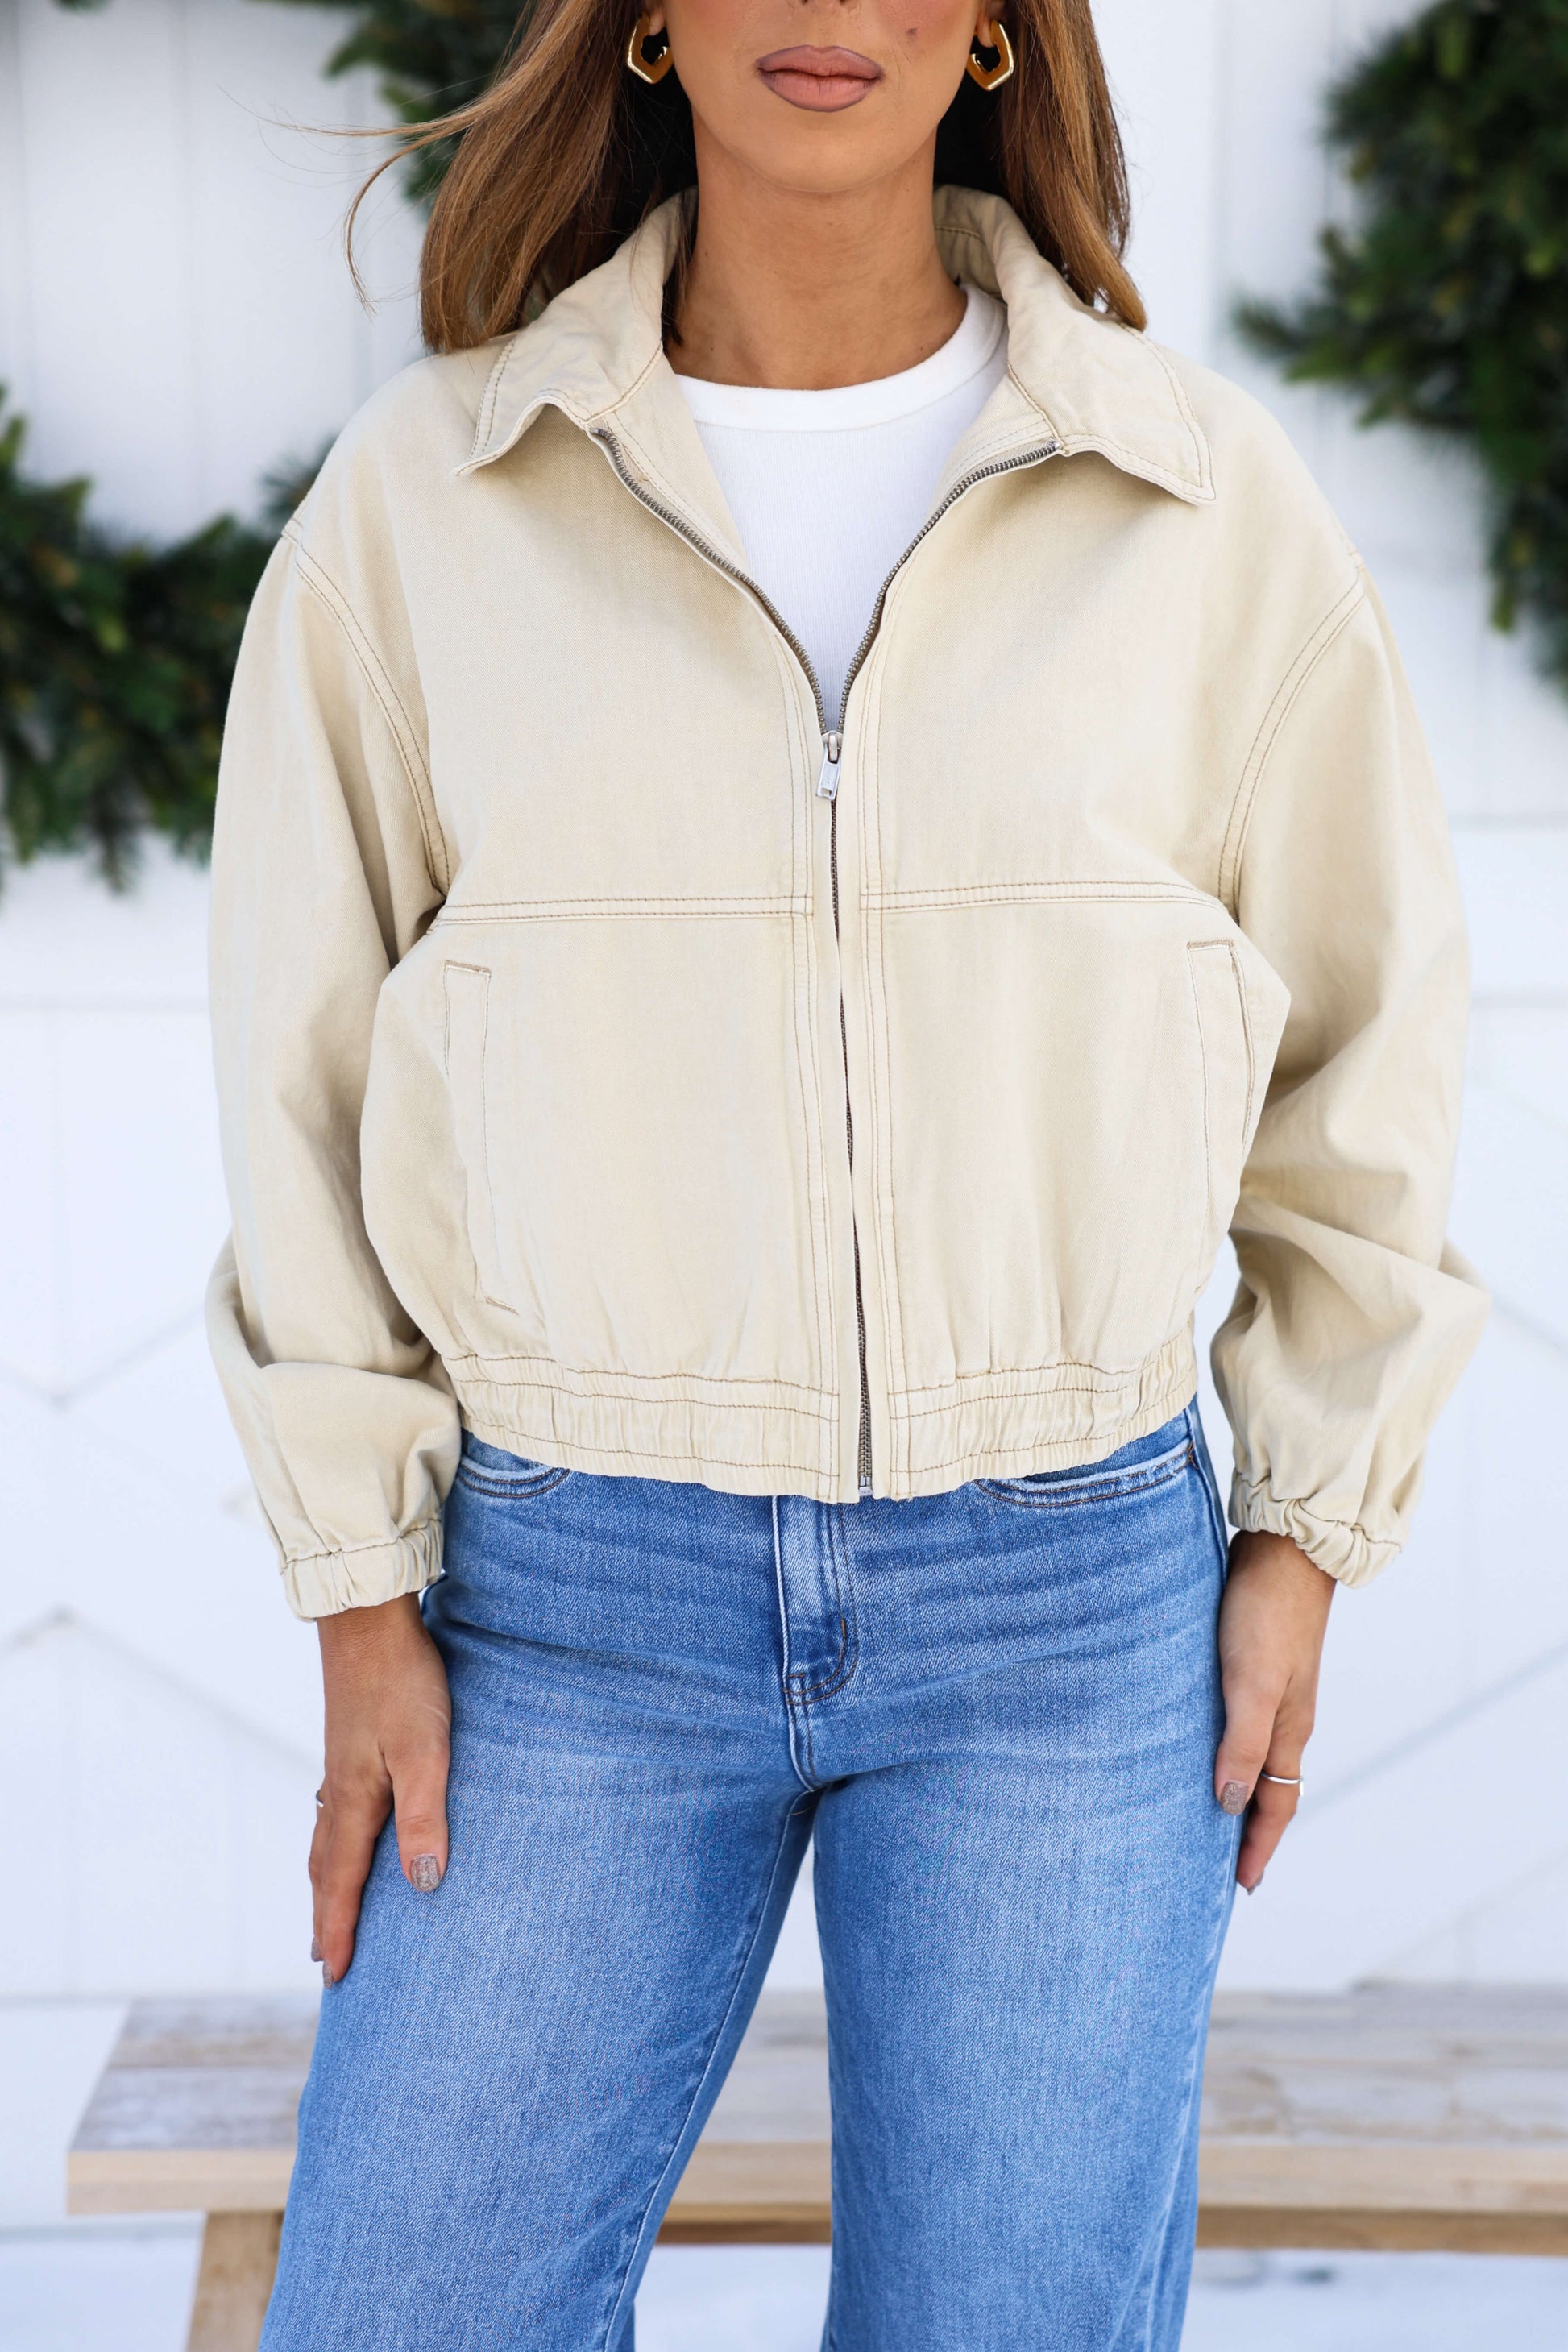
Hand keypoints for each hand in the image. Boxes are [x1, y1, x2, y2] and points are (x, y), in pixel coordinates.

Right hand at [311, 1594, 451, 1984]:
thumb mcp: (425, 1753)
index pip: (344, 1883)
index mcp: (354, 1801)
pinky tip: (345, 1828)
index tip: (335, 1977)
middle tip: (323, 1958)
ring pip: (327, 1838)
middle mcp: (338, 1789)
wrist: (369, 1620)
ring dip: (326, 1879)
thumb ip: (424, 1819)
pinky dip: (334, 1840)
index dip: (341, 1930)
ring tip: (328, 1906)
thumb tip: (423, 1887)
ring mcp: (340, 1765)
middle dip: (326, 1915)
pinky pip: (334, 1810)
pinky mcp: (349, 1743)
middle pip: (326, 1868)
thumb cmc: (403, 1683)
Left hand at [1214, 1531, 1334, 1893]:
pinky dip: (1225, 1748)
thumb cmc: (1266, 1613)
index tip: (1242, 1887)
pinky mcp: (1252, 1662)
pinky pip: (1240, 1723)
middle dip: (1248, 1829)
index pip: (1276, 1806)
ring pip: (1254, 1755)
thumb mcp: (1252, 1683)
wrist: (1285, 1548)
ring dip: (1236, 1789)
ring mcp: (1271, 1689)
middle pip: (1269, 1788)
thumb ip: (1243, 1742)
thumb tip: (1230, 1803)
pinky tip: (1196, 1741)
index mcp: (1289, 1730)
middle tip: (1222, 1866)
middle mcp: (1285, 1717)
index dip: (1258, 1847)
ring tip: (1205, 1814)